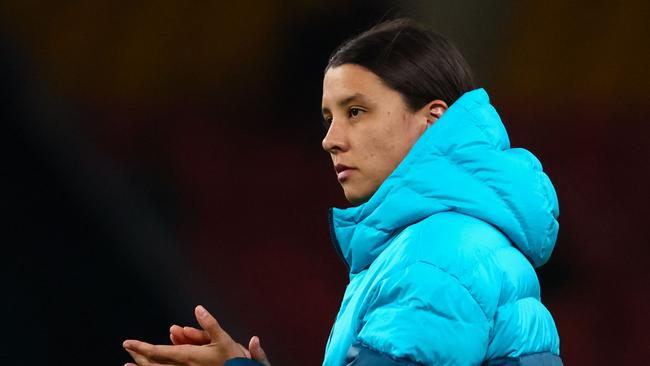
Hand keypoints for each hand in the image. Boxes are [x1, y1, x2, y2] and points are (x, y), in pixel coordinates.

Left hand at [123, 305, 269, 365]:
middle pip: (154, 364)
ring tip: (130, 364)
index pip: (158, 352)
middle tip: (127, 349)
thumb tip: (198, 308)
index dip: (141, 347)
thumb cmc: (233, 361)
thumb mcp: (224, 339)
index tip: (127, 343)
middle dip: (139, 356)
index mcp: (188, 356)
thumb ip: (209, 324)